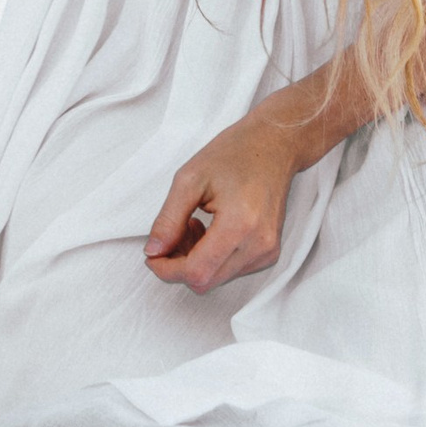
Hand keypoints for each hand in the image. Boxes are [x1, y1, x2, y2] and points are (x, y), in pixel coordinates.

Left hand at [144, 109, 306, 292]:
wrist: (274, 146)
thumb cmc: (234, 154)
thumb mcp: (190, 178)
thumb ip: (168, 219)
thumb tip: (153, 251)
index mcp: (240, 225)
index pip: (197, 271)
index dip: (167, 269)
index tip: (152, 254)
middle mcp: (259, 245)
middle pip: (206, 281)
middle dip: (179, 264)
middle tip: (173, 232)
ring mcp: (267, 252)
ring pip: (216, 278)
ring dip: (195, 261)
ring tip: (194, 224)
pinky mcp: (269, 253)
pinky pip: (231, 270)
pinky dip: (212, 258)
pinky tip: (210, 231)